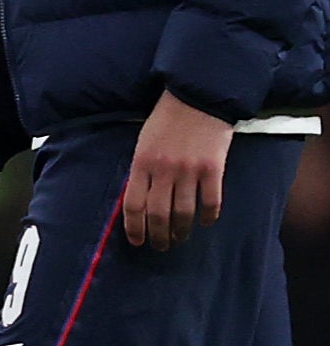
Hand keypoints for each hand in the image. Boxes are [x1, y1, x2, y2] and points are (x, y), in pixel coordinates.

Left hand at [123, 88, 233, 249]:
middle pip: (159, 215)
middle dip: (159, 236)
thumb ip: (142, 170)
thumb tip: (139, 201)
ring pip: (184, 213)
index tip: (137, 241)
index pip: (133, 204)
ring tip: (181, 238)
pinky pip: (211, 203)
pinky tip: (206, 222)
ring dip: (182, 231)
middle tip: (161, 246)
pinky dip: (209, 217)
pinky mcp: (213, 170)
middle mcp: (163, 170)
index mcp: (141, 162)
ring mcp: (189, 171)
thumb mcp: (144, 142)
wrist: (197, 99)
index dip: (134, 227)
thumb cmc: (166, 120)